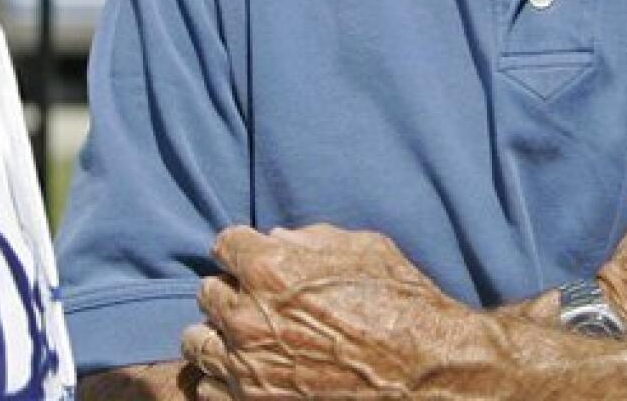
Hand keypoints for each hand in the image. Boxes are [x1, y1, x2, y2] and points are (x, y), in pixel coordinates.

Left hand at [181, 224, 487, 398]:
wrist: (429, 376)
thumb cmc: (400, 306)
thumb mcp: (360, 249)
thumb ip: (307, 240)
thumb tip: (275, 241)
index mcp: (269, 270)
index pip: (224, 245)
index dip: (243, 250)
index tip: (256, 259)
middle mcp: (249, 319)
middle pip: (207, 292)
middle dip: (232, 291)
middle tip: (258, 301)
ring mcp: (249, 371)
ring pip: (197, 342)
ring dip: (218, 336)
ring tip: (245, 338)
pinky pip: (210, 390)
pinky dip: (224, 380)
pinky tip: (249, 373)